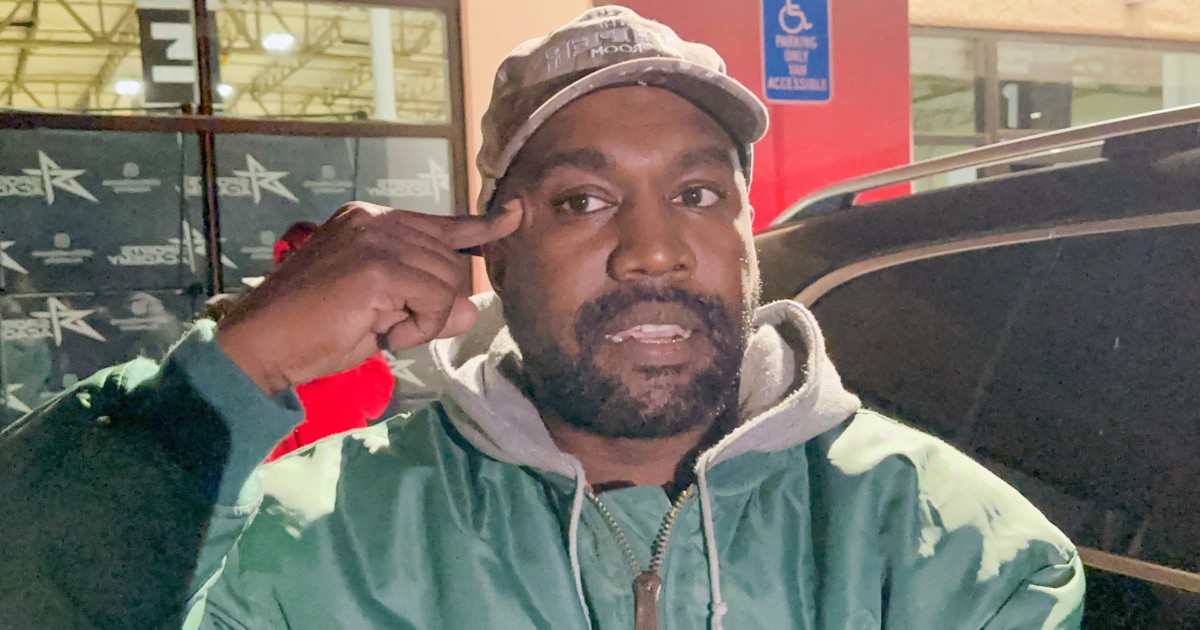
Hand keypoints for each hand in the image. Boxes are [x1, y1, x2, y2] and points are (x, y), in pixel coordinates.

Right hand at [215, 201, 521, 394]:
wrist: (261, 343)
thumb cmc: (313, 332)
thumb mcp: (382, 315)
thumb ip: (429, 306)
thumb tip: (472, 308)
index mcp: (372, 221)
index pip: (442, 222)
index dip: (483, 225)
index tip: (516, 215)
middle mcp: (376, 220)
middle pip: (452, 259)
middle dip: (435, 303)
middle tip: (394, 327)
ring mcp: (377, 239)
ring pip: (448, 280)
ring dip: (426, 319)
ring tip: (383, 330)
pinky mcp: (379, 267)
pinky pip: (436, 299)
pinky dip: (421, 327)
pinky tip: (386, 334)